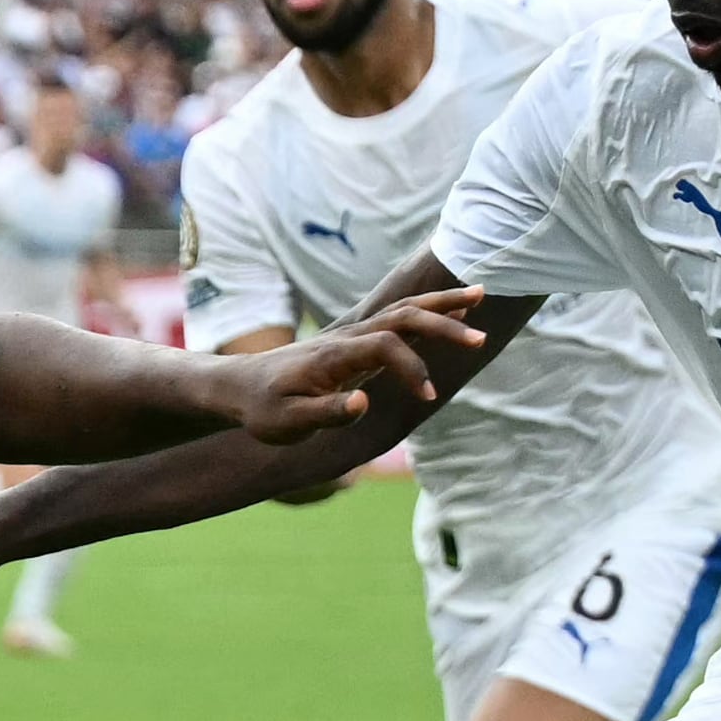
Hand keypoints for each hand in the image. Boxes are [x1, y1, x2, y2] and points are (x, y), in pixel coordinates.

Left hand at [214, 288, 481, 442]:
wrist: (239, 387)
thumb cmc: (262, 409)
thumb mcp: (287, 422)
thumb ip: (325, 414)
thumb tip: (363, 405)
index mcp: (333, 355)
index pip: (385, 347)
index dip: (412, 369)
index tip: (427, 397)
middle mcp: (347, 336)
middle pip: (402, 316)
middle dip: (442, 323)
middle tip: (480, 340)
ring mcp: (353, 334)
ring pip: (403, 309)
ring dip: (442, 305)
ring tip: (482, 297)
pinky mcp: (356, 341)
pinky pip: (398, 319)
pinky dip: (428, 311)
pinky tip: (454, 312)